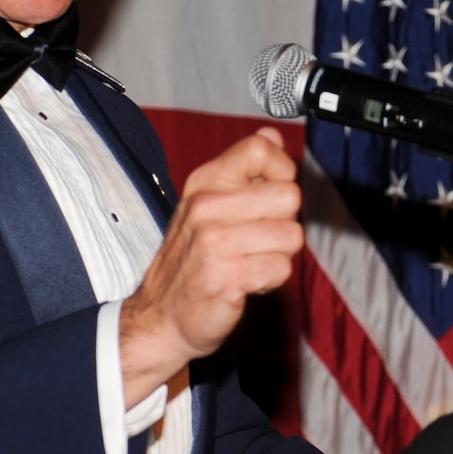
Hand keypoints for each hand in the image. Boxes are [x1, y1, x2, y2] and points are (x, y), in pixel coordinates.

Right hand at [116, 128, 301, 404]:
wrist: (160, 317)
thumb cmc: (191, 260)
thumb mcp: (207, 204)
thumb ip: (242, 170)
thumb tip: (272, 136)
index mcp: (205, 182)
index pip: (261, 149)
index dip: (282, 171)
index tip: (272, 194)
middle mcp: (207, 206)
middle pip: (289, 195)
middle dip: (284, 222)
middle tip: (259, 238)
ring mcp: (214, 241)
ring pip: (291, 235)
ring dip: (279, 254)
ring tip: (250, 261)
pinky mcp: (224, 276)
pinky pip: (280, 269)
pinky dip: (271, 280)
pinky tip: (247, 281)